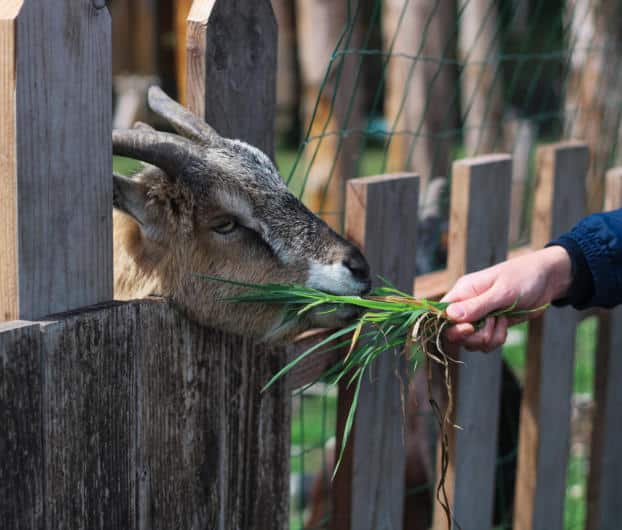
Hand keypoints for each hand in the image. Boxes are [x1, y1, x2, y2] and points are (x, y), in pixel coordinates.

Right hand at [442, 246, 571, 351]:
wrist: (548, 280)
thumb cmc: (523, 277)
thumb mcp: (502, 292)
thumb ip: (476, 305)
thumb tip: (448, 315)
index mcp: (463, 292)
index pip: (442, 314)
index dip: (451, 326)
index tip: (470, 328)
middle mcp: (466, 306)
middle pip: (454, 333)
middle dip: (474, 336)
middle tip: (492, 324)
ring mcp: (479, 318)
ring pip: (471, 342)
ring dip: (489, 338)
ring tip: (503, 321)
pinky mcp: (491, 327)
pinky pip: (485, 344)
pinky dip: (497, 339)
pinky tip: (506, 325)